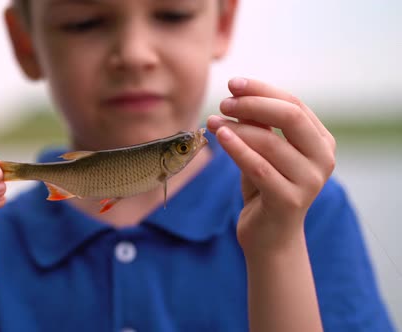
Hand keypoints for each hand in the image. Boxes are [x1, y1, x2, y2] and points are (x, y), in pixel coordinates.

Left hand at [207, 78, 335, 255]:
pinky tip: (220, 136)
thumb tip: (240, 95)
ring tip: (212, 121)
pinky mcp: (289, 201)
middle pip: (290, 116)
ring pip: (270, 142)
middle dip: (253, 104)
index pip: (294, 104)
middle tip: (224, 102)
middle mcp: (323, 159)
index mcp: (321, 141)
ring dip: (236, 127)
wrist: (270, 238)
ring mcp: (309, 181)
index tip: (233, 84)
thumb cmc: (265, 188)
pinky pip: (259, 168)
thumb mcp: (264, 153)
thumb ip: (260, 127)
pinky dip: (237, 149)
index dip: (262, 90)